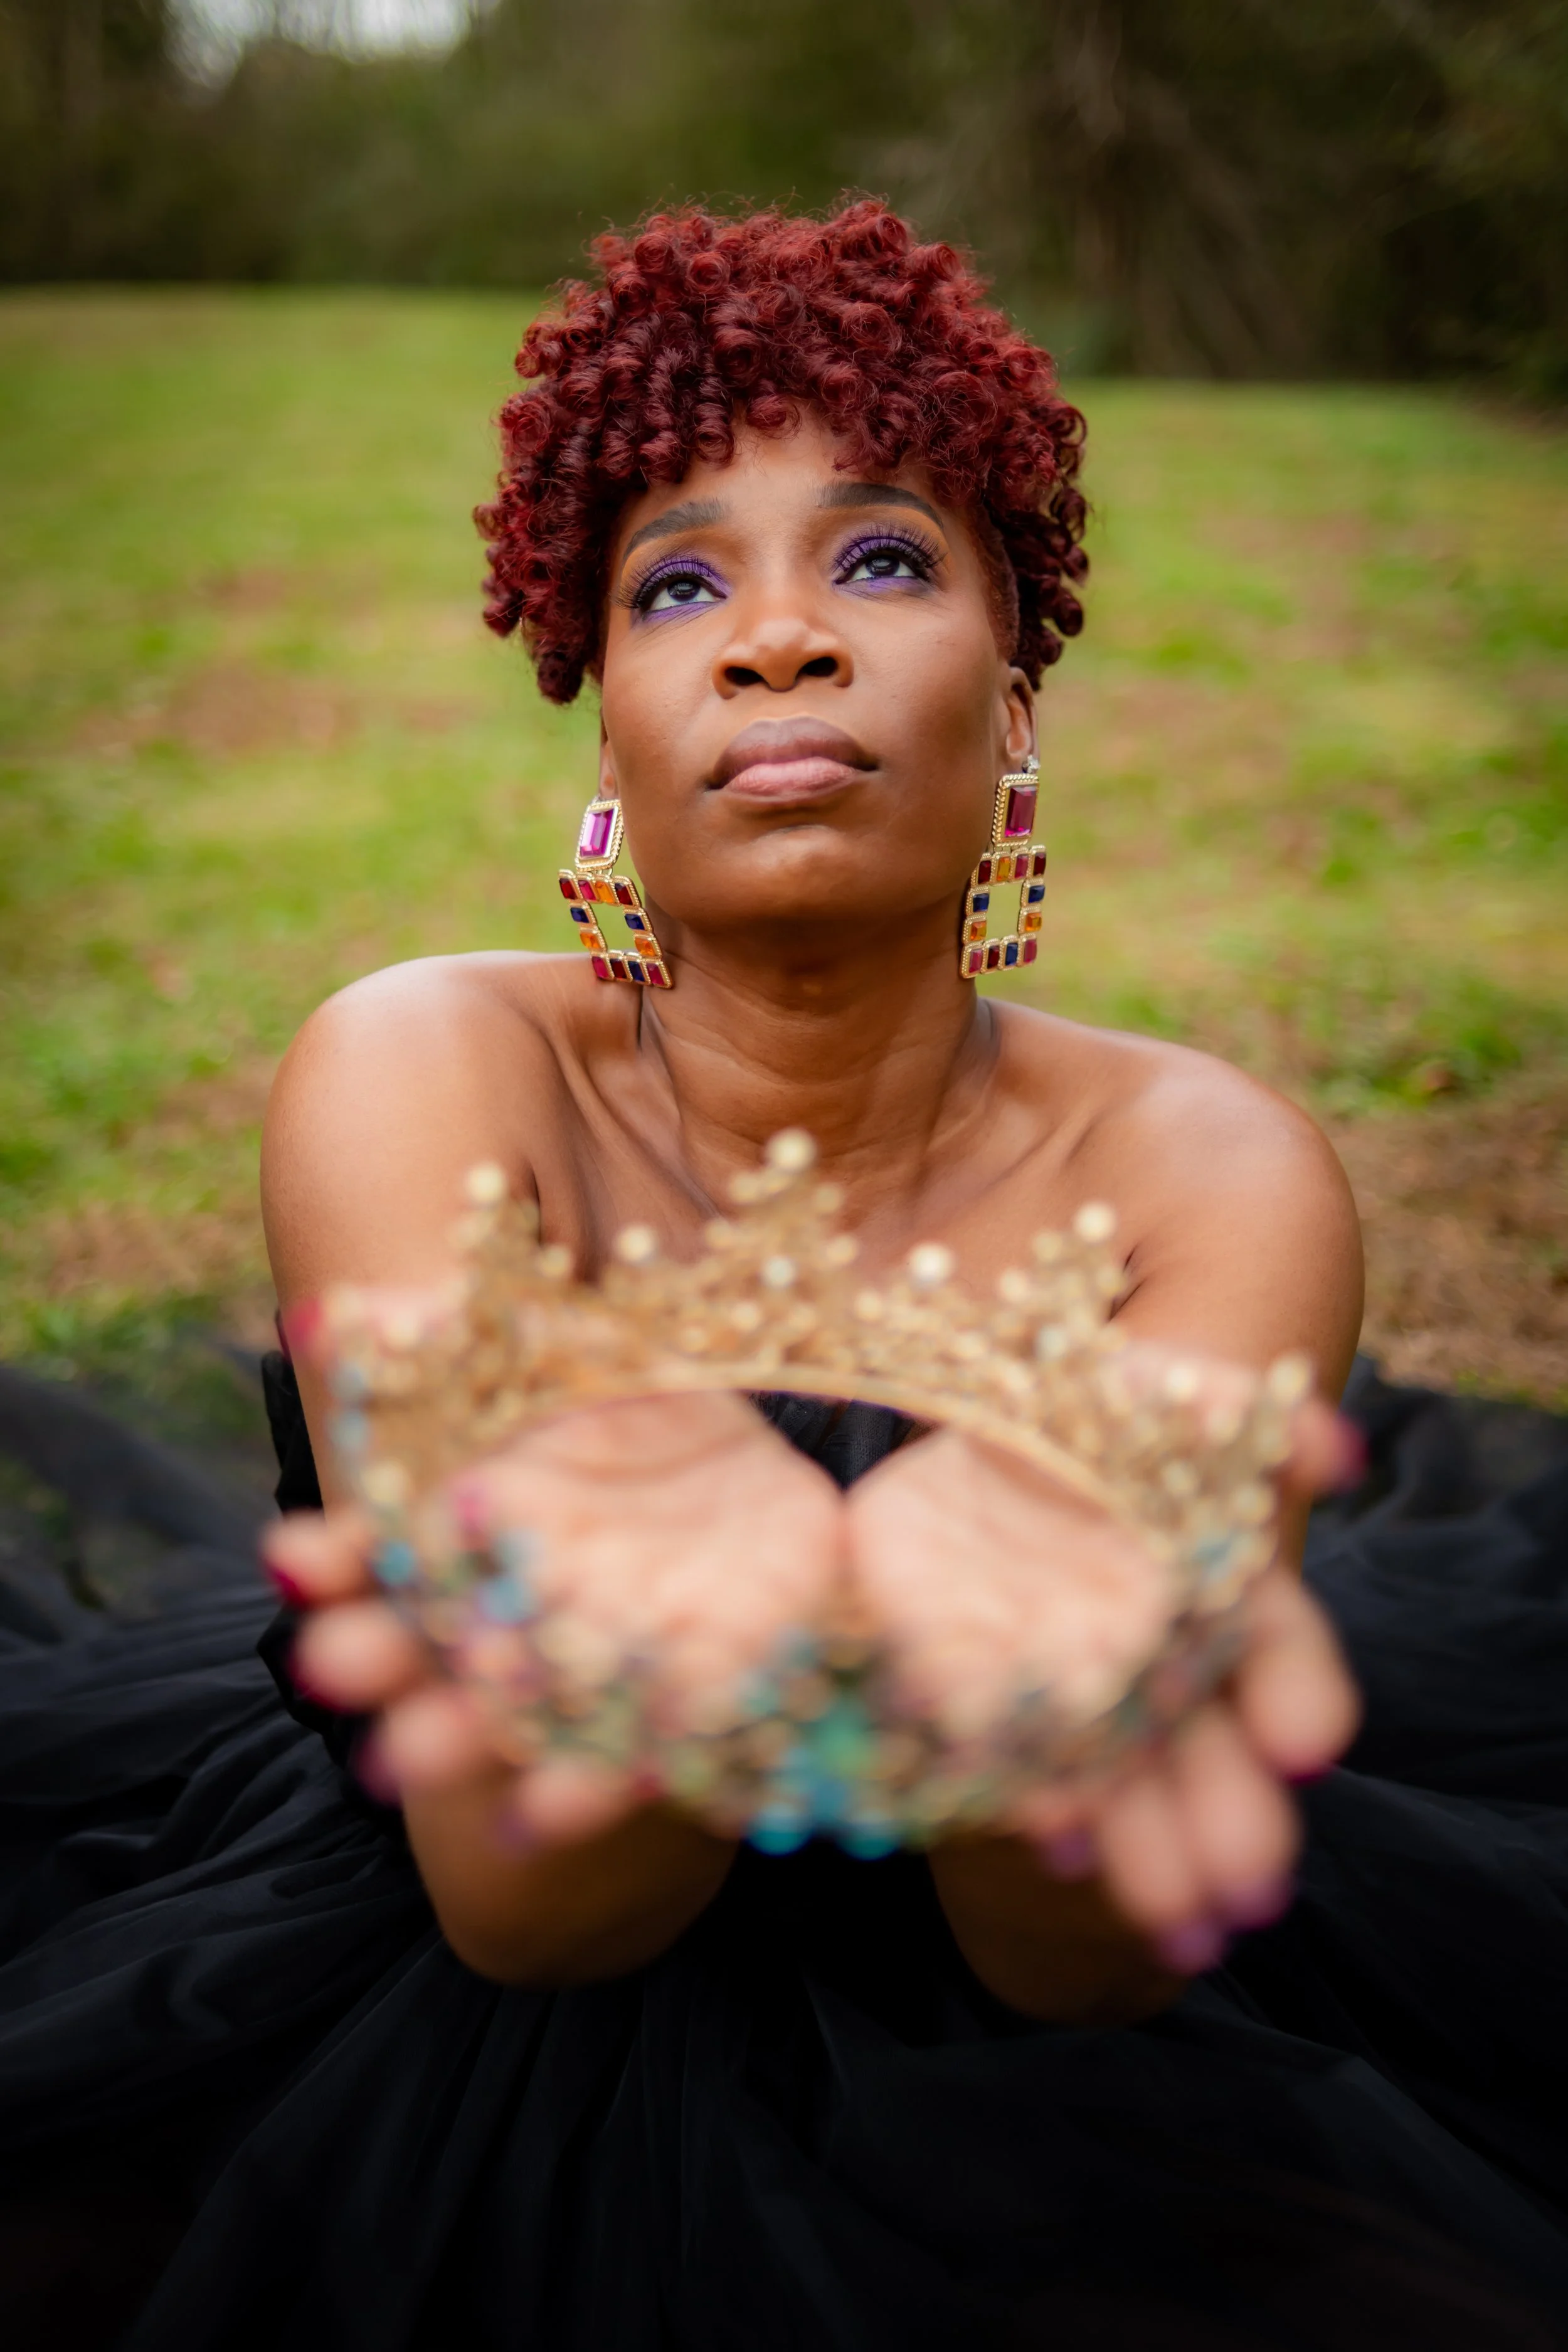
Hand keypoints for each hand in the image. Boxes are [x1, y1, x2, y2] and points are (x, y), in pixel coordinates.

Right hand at [263, 1389, 843, 1844]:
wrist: (765, 1497)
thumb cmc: (639, 1425)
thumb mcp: (566, 1357)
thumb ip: (470, 1345)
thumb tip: (353, 1309)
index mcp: (473, 1529)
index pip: (383, 1551)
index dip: (337, 1558)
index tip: (294, 1560)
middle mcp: (513, 1613)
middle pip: (430, 1645)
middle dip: (378, 1658)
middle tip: (334, 1666)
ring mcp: (591, 1670)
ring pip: (510, 1713)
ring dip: (456, 1738)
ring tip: (409, 1757)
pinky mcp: (687, 1707)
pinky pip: (632, 1754)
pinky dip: (582, 1787)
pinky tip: (539, 1810)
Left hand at [847, 1350, 1360, 1973]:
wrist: (973, 1430)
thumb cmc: (1095, 1411)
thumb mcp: (1168, 1390)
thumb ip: (1246, 1415)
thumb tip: (1339, 1451)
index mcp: (1219, 1587)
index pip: (1277, 1651)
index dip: (1298, 1693)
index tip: (1307, 1743)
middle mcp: (1159, 1657)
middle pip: (1206, 1745)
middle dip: (1230, 1816)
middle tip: (1249, 1889)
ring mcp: (1074, 1690)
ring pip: (1125, 1779)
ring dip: (1152, 1849)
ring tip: (1169, 1915)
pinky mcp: (981, 1697)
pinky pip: (1016, 1763)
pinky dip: (1040, 1804)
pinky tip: (1055, 1839)